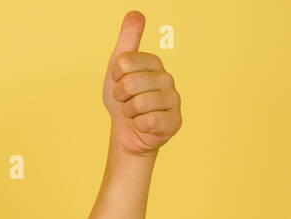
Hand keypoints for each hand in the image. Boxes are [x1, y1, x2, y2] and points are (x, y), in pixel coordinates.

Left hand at [102, 10, 181, 157]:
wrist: (128, 132)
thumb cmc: (123, 100)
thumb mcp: (118, 69)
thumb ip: (127, 41)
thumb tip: (135, 13)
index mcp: (154, 63)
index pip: (124, 62)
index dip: (115, 77)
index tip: (120, 82)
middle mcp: (167, 78)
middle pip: (129, 83)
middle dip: (120, 97)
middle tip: (126, 101)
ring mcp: (173, 100)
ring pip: (138, 104)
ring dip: (129, 113)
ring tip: (135, 113)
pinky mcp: (175, 121)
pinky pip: (148, 122)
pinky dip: (139, 126)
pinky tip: (144, 124)